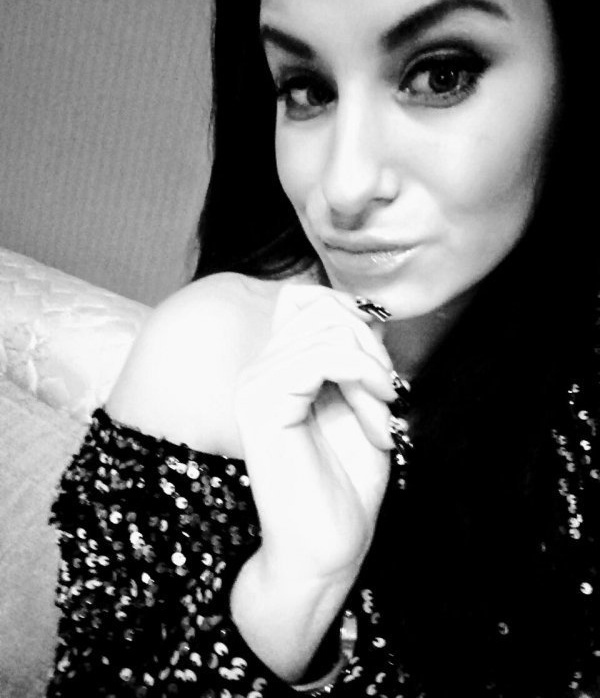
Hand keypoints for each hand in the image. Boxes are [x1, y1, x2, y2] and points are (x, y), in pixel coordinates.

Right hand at [233, 284, 396, 583]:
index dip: (351, 312)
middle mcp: (259, 370)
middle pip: (320, 307)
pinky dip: (362, 376)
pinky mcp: (261, 405)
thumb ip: (360, 359)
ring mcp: (255, 385)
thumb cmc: (346, 485)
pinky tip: (375, 415)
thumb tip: (370, 315)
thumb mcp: (363, 406)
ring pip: (324, 328)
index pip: (305, 299)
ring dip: (371, 369)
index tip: (381, 360)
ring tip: (381, 416)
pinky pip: (319, 357)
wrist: (327, 549)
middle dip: (369, 345)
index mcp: (278, 369)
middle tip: (387, 396)